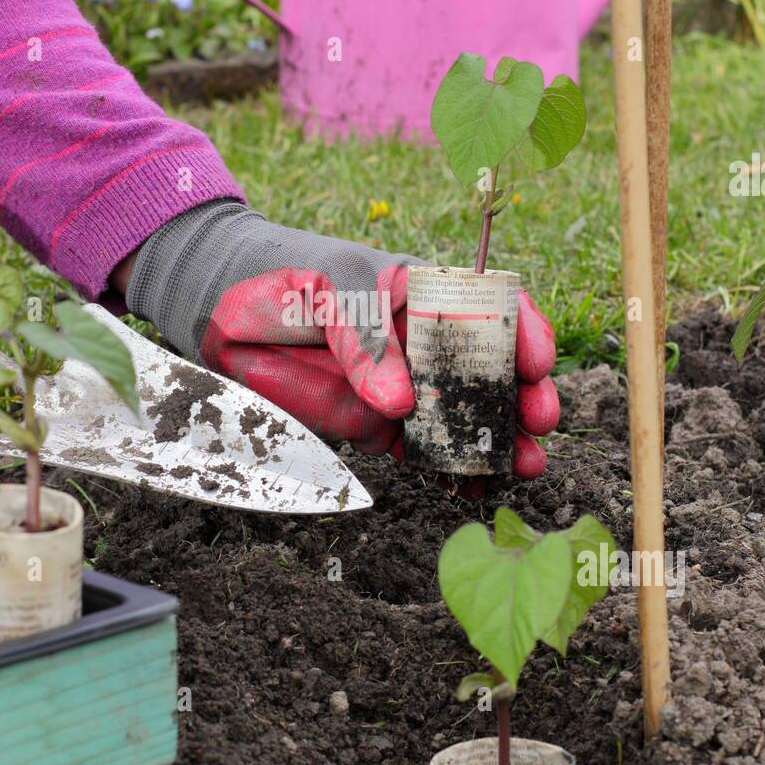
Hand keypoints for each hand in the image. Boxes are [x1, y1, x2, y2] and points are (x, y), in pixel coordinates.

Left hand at [122, 203, 558, 474]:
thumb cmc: (285, 277)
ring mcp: (404, 386)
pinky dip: (449, 469)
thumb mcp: (328, 291)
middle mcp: (425, 342)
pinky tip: (473, 487)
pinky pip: (421, 450)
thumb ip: (366, 342)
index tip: (536, 360)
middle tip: (539, 421)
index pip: (490, 308)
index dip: (522, 331)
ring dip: (496, 442)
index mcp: (426, 293)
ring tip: (524, 466)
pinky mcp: (376, 424)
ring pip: (463, 417)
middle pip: (489, 371)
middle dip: (521, 396)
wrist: (225, 310)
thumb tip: (400, 403)